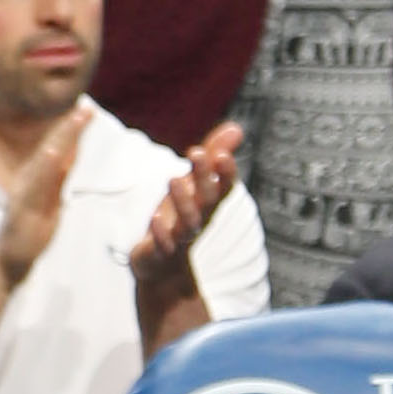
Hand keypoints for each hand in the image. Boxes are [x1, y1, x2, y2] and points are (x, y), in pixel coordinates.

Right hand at [0, 110, 83, 290]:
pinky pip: (36, 189)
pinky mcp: (23, 212)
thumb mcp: (51, 196)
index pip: (57, 148)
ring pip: (45, 164)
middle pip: (52, 149)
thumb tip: (71, 147)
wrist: (9, 259)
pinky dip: (45, 171)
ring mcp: (25, 195)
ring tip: (73, 123)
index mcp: (35, 176)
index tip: (87, 108)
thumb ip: (59, 173)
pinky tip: (55, 156)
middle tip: (86, 108)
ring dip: (60, 142)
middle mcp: (29, 180)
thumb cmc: (31, 226)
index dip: (71, 128)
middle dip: (69, 128)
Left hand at [130, 125, 243, 337]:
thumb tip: (236, 127)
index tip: (222, 154)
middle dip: (204, 177)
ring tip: (174, 177)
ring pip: (188, 222)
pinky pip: (164, 244)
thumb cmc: (179, 218)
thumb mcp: (195, 184)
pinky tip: (156, 218)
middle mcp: (199, 220)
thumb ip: (213, 155)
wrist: (163, 266)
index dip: (225, 172)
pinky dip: (162, 233)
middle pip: (207, 199)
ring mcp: (181, 238)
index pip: (224, 187)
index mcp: (209, 203)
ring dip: (183, 201)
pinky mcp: (161, 252)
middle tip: (196, 152)